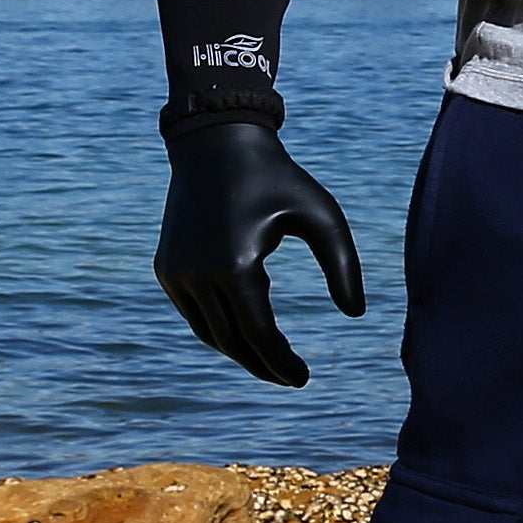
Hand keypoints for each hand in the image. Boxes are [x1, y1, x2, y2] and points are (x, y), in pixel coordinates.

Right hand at [156, 121, 366, 385]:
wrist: (216, 143)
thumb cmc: (277, 178)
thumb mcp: (322, 215)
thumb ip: (343, 265)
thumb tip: (356, 313)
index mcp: (235, 265)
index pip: (258, 334)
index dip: (281, 363)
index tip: (304, 379)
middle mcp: (198, 274)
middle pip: (232, 342)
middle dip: (262, 366)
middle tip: (291, 378)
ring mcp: (176, 272)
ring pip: (209, 333)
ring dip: (239, 352)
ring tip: (270, 361)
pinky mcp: (166, 268)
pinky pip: (194, 313)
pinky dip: (219, 328)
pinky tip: (245, 332)